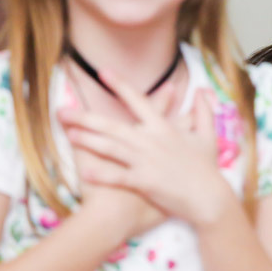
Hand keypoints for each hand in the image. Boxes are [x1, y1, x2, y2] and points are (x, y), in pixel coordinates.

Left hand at [58, 73, 234, 229]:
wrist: (209, 198)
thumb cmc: (207, 168)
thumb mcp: (208, 136)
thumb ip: (203, 111)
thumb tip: (203, 90)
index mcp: (164, 128)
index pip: (138, 101)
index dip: (120, 85)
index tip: (102, 72)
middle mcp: (151, 141)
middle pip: (113, 125)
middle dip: (86, 117)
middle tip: (63, 111)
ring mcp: (146, 162)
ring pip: (111, 148)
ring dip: (88, 141)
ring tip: (69, 135)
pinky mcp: (144, 182)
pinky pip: (118, 177)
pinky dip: (101, 174)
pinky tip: (83, 171)